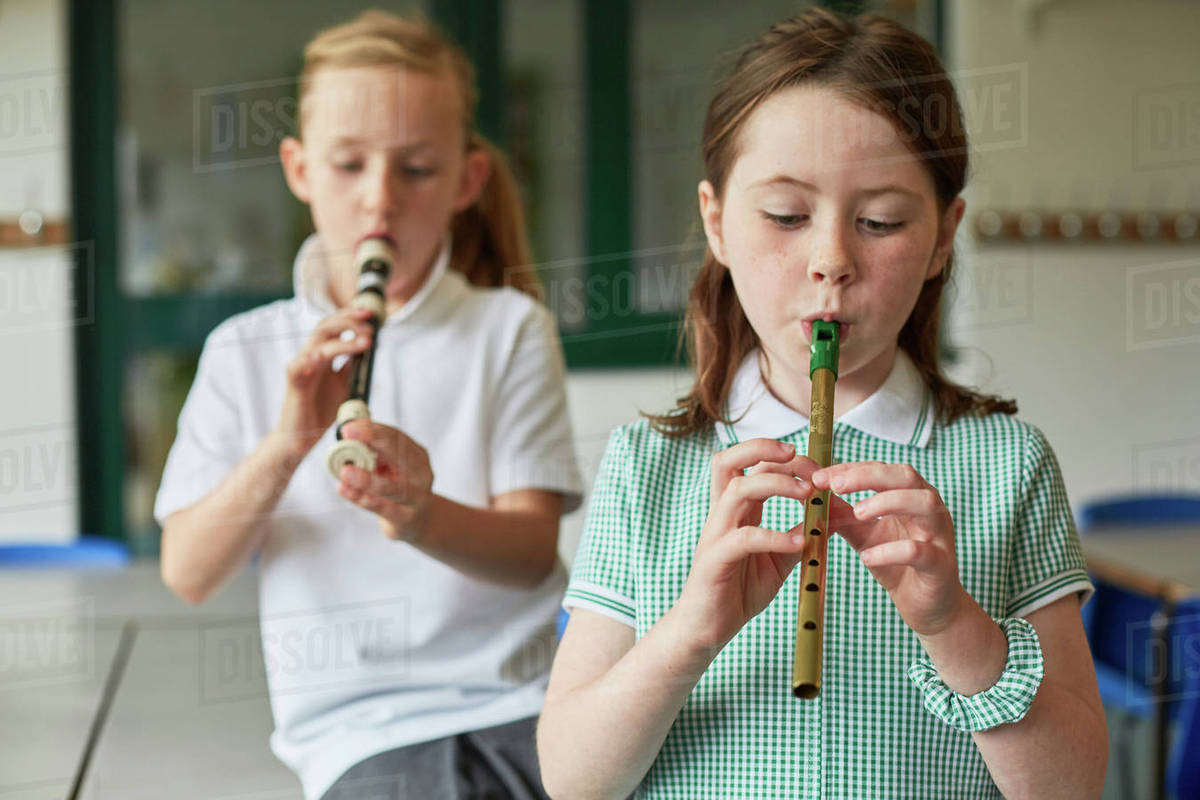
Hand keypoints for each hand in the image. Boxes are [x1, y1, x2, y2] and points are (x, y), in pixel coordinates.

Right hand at [274, 306, 375, 455]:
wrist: (301, 437)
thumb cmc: (321, 410)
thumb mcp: (345, 384)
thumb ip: (352, 366)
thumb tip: (368, 348)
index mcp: (323, 354)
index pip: (334, 326)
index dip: (351, 316)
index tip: (372, 314)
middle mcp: (311, 356)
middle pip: (325, 326)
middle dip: (348, 320)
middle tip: (370, 321)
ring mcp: (301, 367)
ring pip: (317, 343)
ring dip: (343, 340)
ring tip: (365, 342)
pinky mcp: (294, 383)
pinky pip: (297, 366)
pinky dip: (309, 358)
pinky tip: (322, 355)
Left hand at [335, 420, 434, 542]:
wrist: (417, 522)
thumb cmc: (398, 489)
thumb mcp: (389, 467)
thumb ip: (373, 454)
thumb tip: (347, 437)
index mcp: (417, 456)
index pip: (397, 437)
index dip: (374, 429)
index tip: (350, 426)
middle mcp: (421, 474)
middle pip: (400, 454)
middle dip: (374, 441)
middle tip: (348, 435)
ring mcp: (417, 498)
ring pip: (393, 487)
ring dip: (367, 479)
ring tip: (345, 471)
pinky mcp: (406, 518)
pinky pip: (382, 508)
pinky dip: (361, 499)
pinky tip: (344, 490)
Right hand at [675, 438, 811, 652]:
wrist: (705, 629)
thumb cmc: (738, 591)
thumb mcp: (778, 561)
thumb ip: (799, 536)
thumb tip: (832, 517)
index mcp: (735, 510)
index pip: (749, 462)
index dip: (782, 455)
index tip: (815, 467)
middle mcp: (721, 514)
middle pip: (729, 459)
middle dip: (766, 449)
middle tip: (802, 461)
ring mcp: (715, 534)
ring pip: (739, 489)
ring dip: (776, 485)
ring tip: (808, 495)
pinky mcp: (714, 560)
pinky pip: (743, 538)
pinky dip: (774, 536)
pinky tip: (799, 544)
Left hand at [810, 460, 965, 636]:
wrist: (927, 606)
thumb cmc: (897, 564)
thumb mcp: (864, 535)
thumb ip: (842, 515)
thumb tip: (811, 494)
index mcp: (910, 495)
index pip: (882, 469)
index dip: (850, 469)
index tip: (819, 477)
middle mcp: (930, 508)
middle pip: (905, 476)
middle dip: (868, 477)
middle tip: (836, 486)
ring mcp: (940, 534)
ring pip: (923, 503)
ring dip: (887, 502)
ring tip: (856, 512)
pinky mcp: (941, 564)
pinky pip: (919, 550)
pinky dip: (890, 551)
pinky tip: (867, 557)